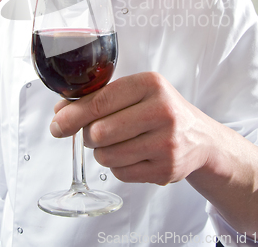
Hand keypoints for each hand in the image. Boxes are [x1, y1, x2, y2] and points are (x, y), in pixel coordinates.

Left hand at [51, 72, 213, 184]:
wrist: (199, 137)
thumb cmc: (159, 109)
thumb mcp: (136, 92)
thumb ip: (98, 98)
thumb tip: (60, 113)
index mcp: (151, 84)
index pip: (100, 101)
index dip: (72, 115)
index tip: (57, 123)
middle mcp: (162, 111)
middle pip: (99, 132)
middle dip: (88, 135)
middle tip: (95, 133)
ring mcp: (166, 143)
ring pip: (106, 156)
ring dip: (102, 152)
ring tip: (117, 142)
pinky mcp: (166, 170)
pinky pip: (120, 173)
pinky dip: (117, 166)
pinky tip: (132, 154)